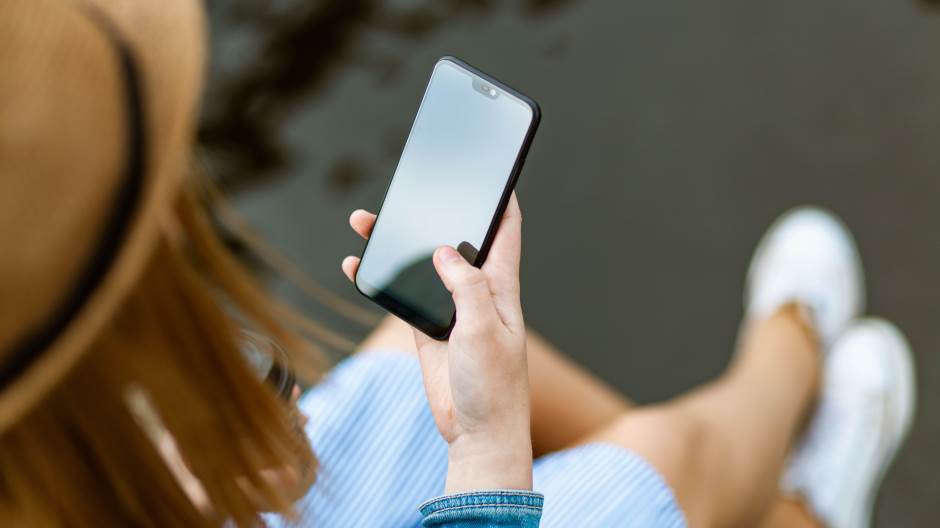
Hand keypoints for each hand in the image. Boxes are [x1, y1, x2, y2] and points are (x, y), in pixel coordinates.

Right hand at [342, 194, 531, 492]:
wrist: (477, 432)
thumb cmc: (494, 384)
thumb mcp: (484, 330)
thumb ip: (466, 288)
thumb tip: (445, 251)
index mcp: (500, 286)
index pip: (505, 231)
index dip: (500, 199)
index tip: (491, 171)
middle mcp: (475, 291)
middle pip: (452, 239)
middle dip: (433, 212)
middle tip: (409, 188)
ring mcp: (449, 309)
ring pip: (420, 264)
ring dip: (396, 243)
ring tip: (365, 220)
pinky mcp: (427, 329)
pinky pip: (400, 295)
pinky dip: (379, 279)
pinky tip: (356, 265)